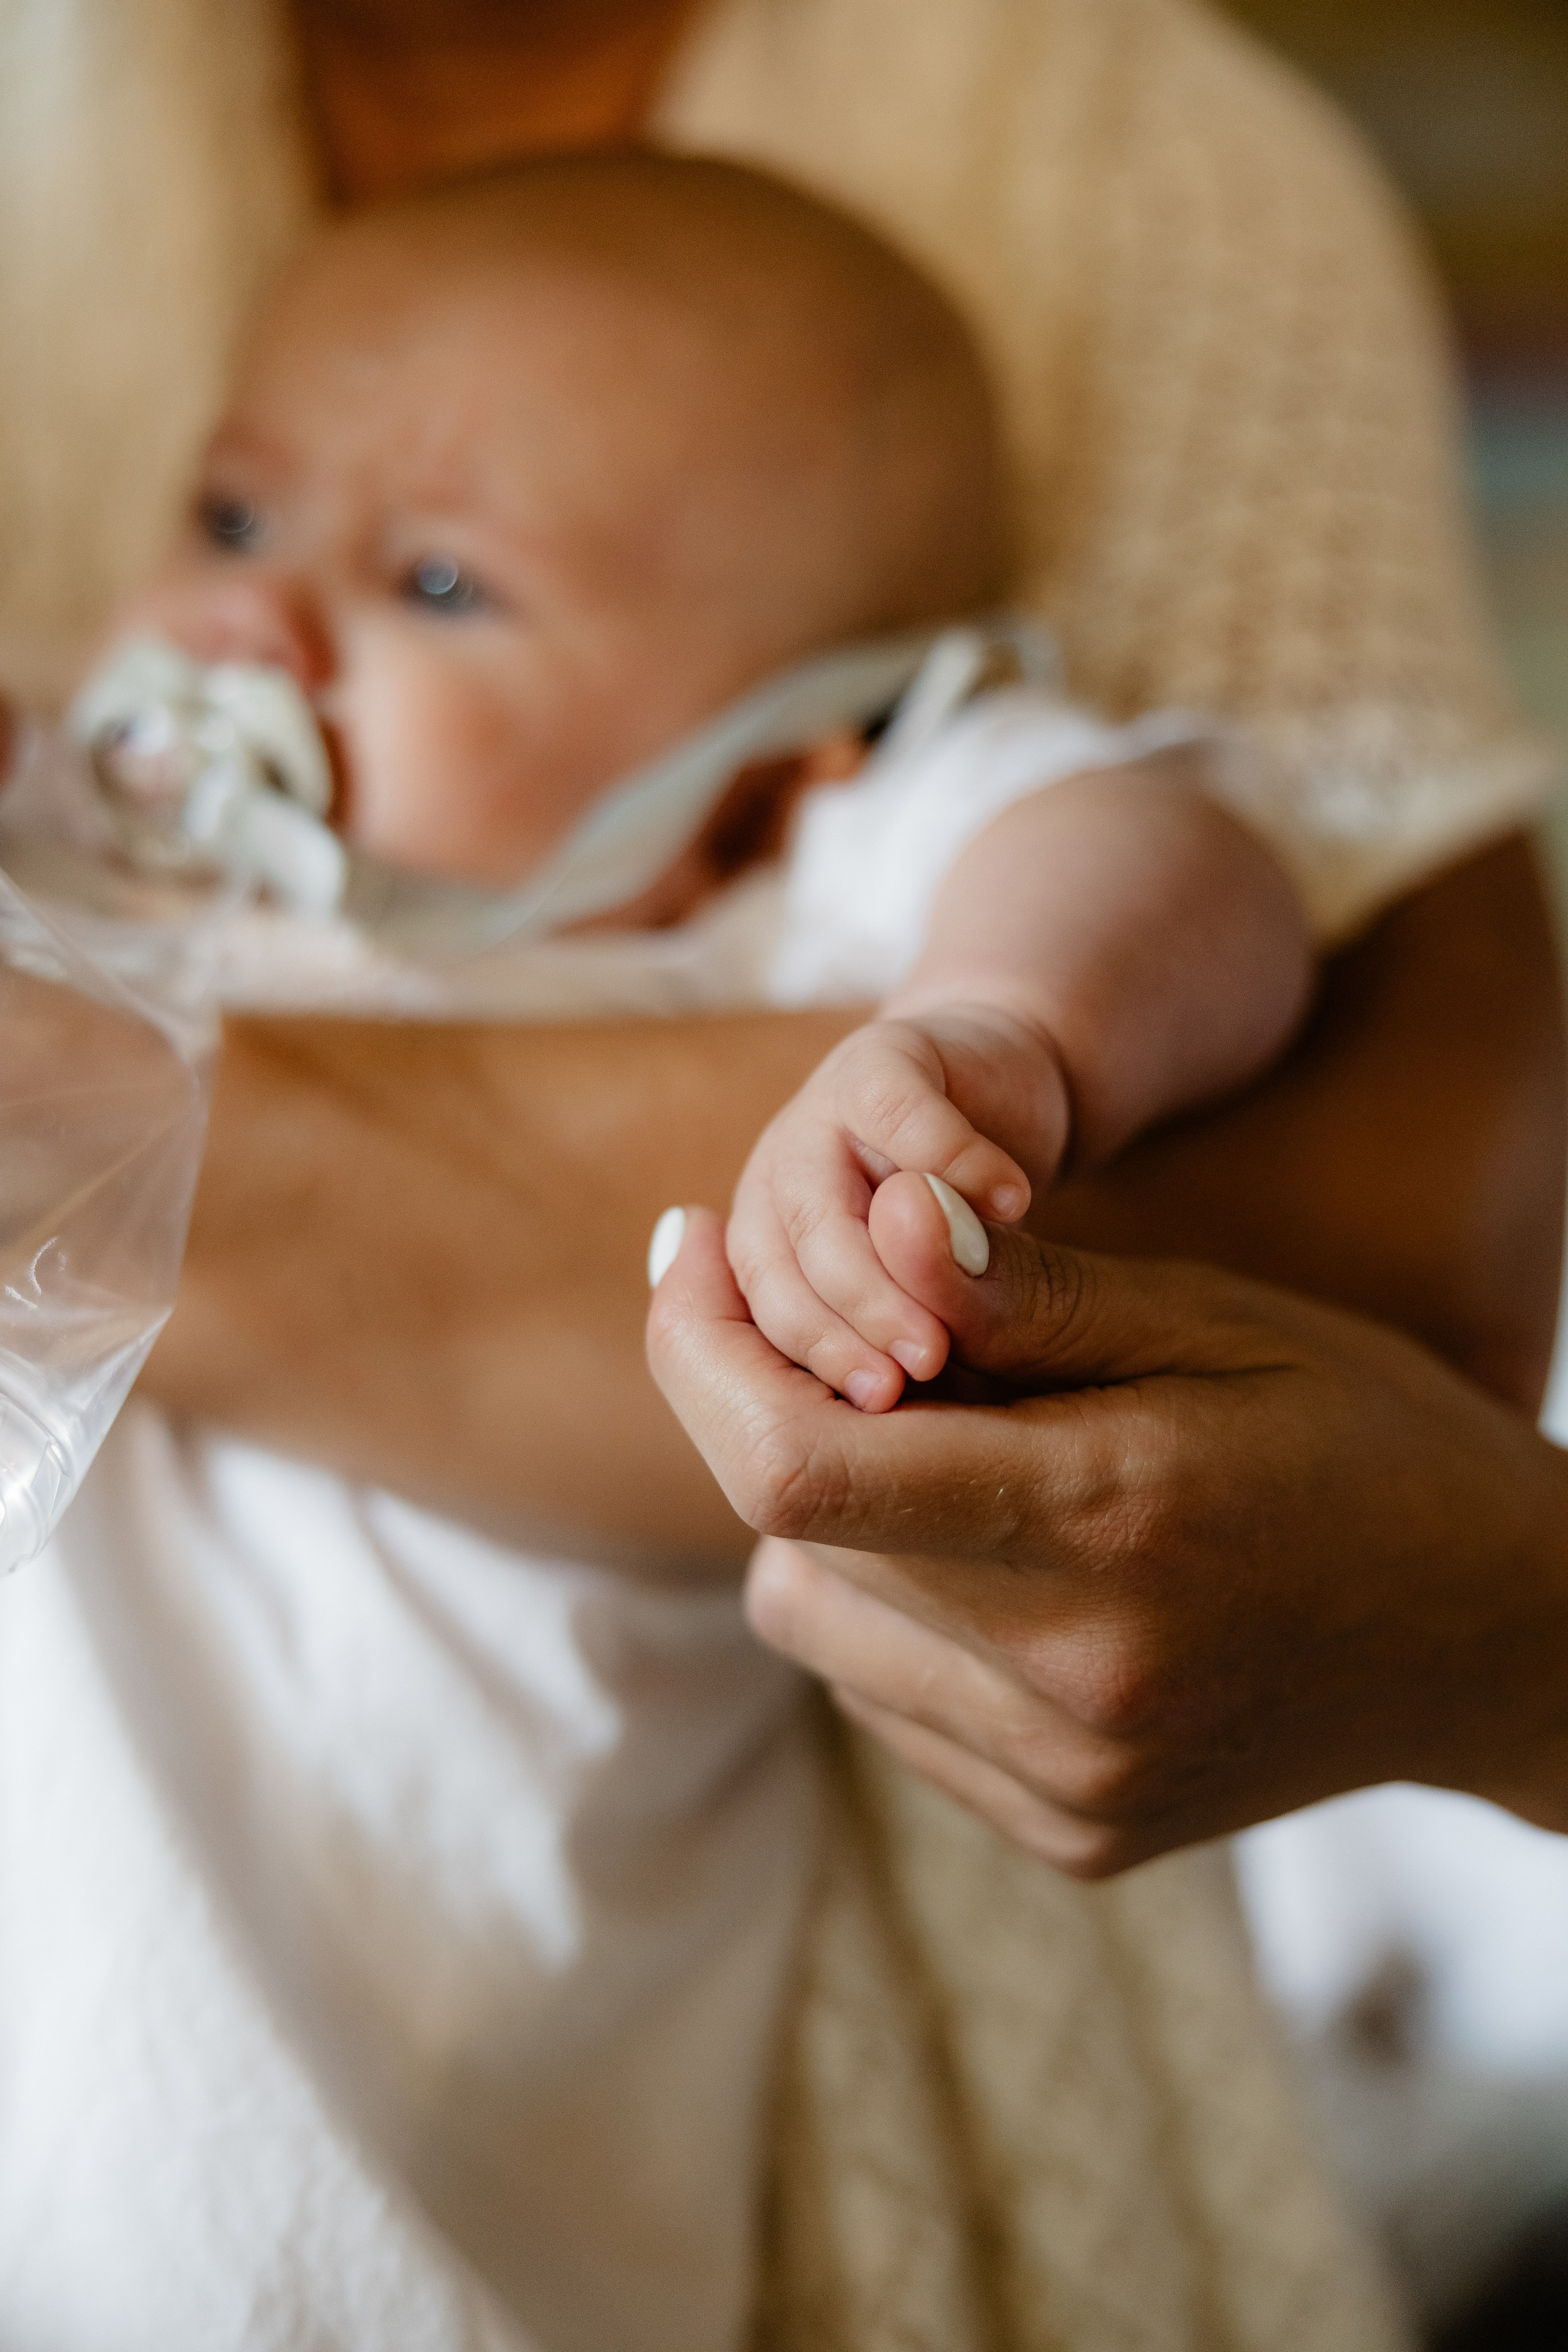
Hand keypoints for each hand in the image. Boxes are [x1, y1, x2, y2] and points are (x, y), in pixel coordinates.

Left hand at [648, 1180, 1567, 1874]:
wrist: (1499, 1638)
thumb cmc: (1364, 1437)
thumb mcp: (1214, 1322)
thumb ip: (1024, 1291)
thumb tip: (870, 1219)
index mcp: (1110, 1527)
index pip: (797, 1469)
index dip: (696, 1352)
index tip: (684, 1247)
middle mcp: (1072, 1682)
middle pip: (784, 1542)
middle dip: (774, 1409)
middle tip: (857, 1335)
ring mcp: (1065, 1783)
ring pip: (813, 1625)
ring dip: (829, 1522)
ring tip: (956, 1452)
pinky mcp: (1067, 1835)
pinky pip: (886, 1703)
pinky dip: (894, 1613)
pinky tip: (1000, 1559)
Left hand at [724, 1006, 1068, 1413]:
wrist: (1008, 1096)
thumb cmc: (979, 1237)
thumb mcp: (959, 1318)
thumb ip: (914, 1349)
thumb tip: (882, 1394)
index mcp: (767, 1272)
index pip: (743, 1342)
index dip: (804, 1373)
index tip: (879, 1411)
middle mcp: (770, 1197)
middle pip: (769, 1280)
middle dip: (835, 1340)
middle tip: (911, 1382)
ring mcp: (814, 1123)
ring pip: (813, 1213)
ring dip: (879, 1277)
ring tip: (952, 1328)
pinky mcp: (877, 1061)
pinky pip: (894, 1114)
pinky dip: (953, 1160)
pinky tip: (1015, 1205)